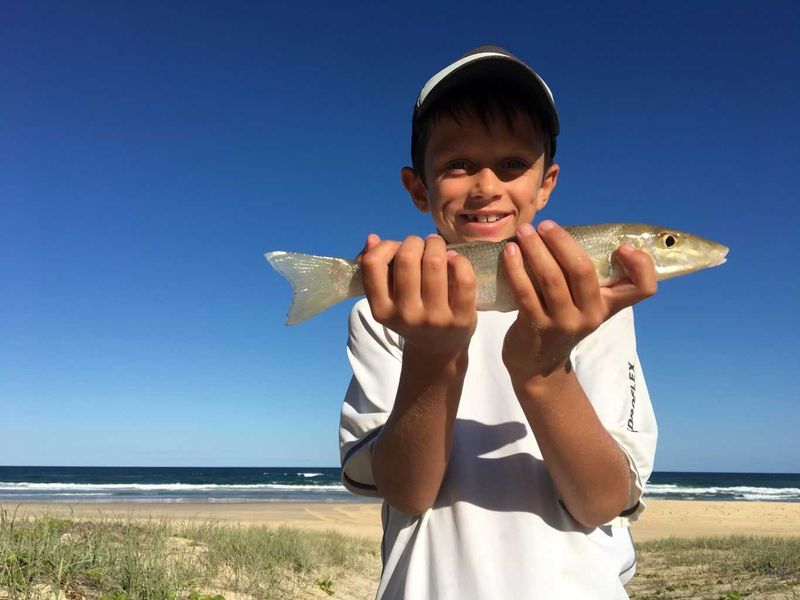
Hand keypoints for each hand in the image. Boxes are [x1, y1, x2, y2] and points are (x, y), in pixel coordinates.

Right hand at [360, 233, 476, 355]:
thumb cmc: (411, 314)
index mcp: (381, 310)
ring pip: (435, 262)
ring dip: (437, 245)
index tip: (397, 249)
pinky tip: (454, 261)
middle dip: (414, 242)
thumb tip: (372, 238)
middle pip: (407, 258)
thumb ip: (377, 269)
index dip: (386, 246)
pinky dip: (459, 260)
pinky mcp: (461, 319)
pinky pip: (463, 277)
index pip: (373, 264)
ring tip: (437, 248)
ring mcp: (435, 319)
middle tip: (421, 245)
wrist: (438, 349)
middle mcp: (406, 315)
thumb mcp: (388, 299)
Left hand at [501, 220, 656, 386]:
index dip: (641, 265)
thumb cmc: (561, 321)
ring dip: (535, 249)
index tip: (624, 246)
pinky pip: (525, 292)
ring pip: (551, 278)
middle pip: (583, 271)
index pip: (643, 288)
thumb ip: (585, 276)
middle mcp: (591, 315)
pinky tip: (510, 251)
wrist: (538, 366)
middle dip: (562, 242)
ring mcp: (563, 323)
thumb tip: (568, 231)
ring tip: (524, 231)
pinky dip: (516, 268)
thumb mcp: (583, 304)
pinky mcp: (536, 327)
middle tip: (545, 225)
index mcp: (608, 306)